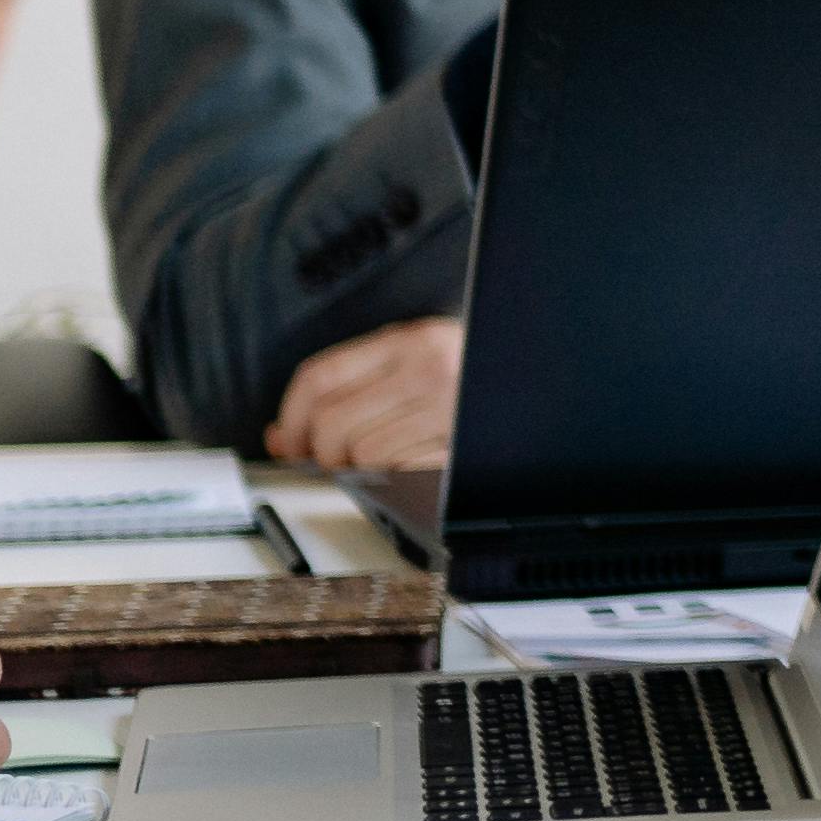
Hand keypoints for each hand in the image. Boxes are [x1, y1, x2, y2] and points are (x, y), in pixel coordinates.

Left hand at [273, 312, 463, 470]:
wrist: (539, 387)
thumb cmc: (471, 385)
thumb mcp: (414, 366)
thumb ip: (349, 390)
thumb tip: (281, 437)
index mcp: (413, 340)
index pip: (319, 377)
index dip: (292, 417)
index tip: (289, 441)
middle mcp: (431, 368)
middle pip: (330, 424)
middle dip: (323, 454)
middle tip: (339, 460)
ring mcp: (449, 409)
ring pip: (359, 455)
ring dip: (362, 469)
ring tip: (387, 459)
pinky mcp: (460, 448)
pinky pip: (396, 474)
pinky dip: (394, 480)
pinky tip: (410, 466)